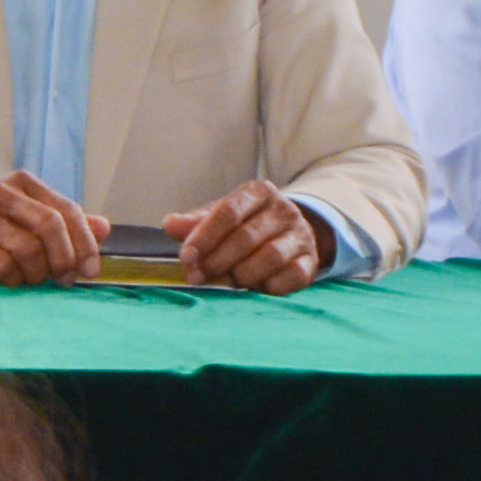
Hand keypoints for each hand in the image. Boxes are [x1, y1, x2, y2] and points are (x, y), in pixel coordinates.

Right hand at [0, 171, 105, 285]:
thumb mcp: (26, 211)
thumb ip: (64, 220)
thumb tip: (104, 228)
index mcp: (21, 182)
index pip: (66, 210)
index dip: (85, 243)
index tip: (91, 269)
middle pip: (49, 227)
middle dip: (64, 260)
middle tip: (64, 280)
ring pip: (27, 251)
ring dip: (37, 274)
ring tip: (32, 278)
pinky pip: (3, 268)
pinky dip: (13, 280)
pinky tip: (10, 279)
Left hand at [166, 178, 327, 294]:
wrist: (289, 234)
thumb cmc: (246, 225)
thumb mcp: (219, 217)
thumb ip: (195, 222)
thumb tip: (170, 224)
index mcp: (258, 192)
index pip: (229, 212)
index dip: (205, 236)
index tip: (187, 257)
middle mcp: (283, 209)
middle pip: (246, 237)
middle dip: (217, 260)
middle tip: (198, 277)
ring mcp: (300, 235)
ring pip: (270, 257)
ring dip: (241, 275)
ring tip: (225, 283)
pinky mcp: (310, 261)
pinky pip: (291, 276)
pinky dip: (269, 285)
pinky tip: (254, 287)